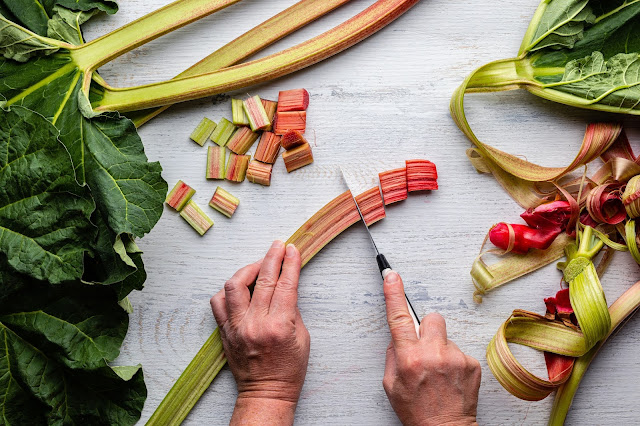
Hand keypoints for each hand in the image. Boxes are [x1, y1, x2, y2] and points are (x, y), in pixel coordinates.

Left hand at [210, 240, 309, 424]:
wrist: (266, 393)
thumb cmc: (288, 369)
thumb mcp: (302, 338)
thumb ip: (292, 310)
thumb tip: (285, 286)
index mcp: (279, 326)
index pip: (286, 285)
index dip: (290, 263)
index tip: (292, 249)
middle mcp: (256, 323)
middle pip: (263, 280)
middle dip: (272, 257)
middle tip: (278, 245)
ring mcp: (237, 327)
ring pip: (235, 286)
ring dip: (248, 269)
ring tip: (258, 263)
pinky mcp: (225, 332)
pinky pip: (218, 303)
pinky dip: (228, 290)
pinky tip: (238, 286)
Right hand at [382, 272, 480, 425]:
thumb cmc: (417, 411)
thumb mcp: (391, 386)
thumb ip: (393, 356)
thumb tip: (399, 338)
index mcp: (409, 358)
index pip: (399, 319)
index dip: (394, 294)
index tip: (391, 276)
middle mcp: (433, 354)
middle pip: (432, 319)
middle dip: (427, 328)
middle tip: (424, 349)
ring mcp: (455, 358)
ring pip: (445, 337)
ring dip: (441, 348)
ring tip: (439, 373)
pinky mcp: (472, 364)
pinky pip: (459, 351)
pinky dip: (454, 362)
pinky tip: (450, 379)